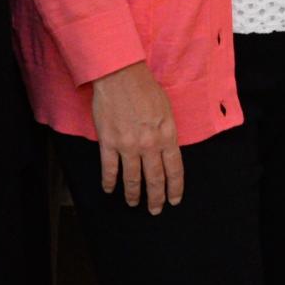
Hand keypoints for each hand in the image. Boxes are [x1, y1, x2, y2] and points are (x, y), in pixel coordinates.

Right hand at [89, 61, 181, 214]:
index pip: (174, 169)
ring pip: (132, 179)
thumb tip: (167, 150)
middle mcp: (149, 144)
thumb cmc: (145, 88)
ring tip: (134, 203)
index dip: (175, 188)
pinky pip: (109, 169)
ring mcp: (128, 145)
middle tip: (156, 210)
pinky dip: (109, 182)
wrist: (120, 75)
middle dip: (156, 198)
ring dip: (134, 195)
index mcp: (167, 135)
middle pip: (155, 179)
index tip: (174, 200)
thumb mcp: (167, 109)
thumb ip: (167, 132)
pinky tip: (110, 189)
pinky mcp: (109, 142)